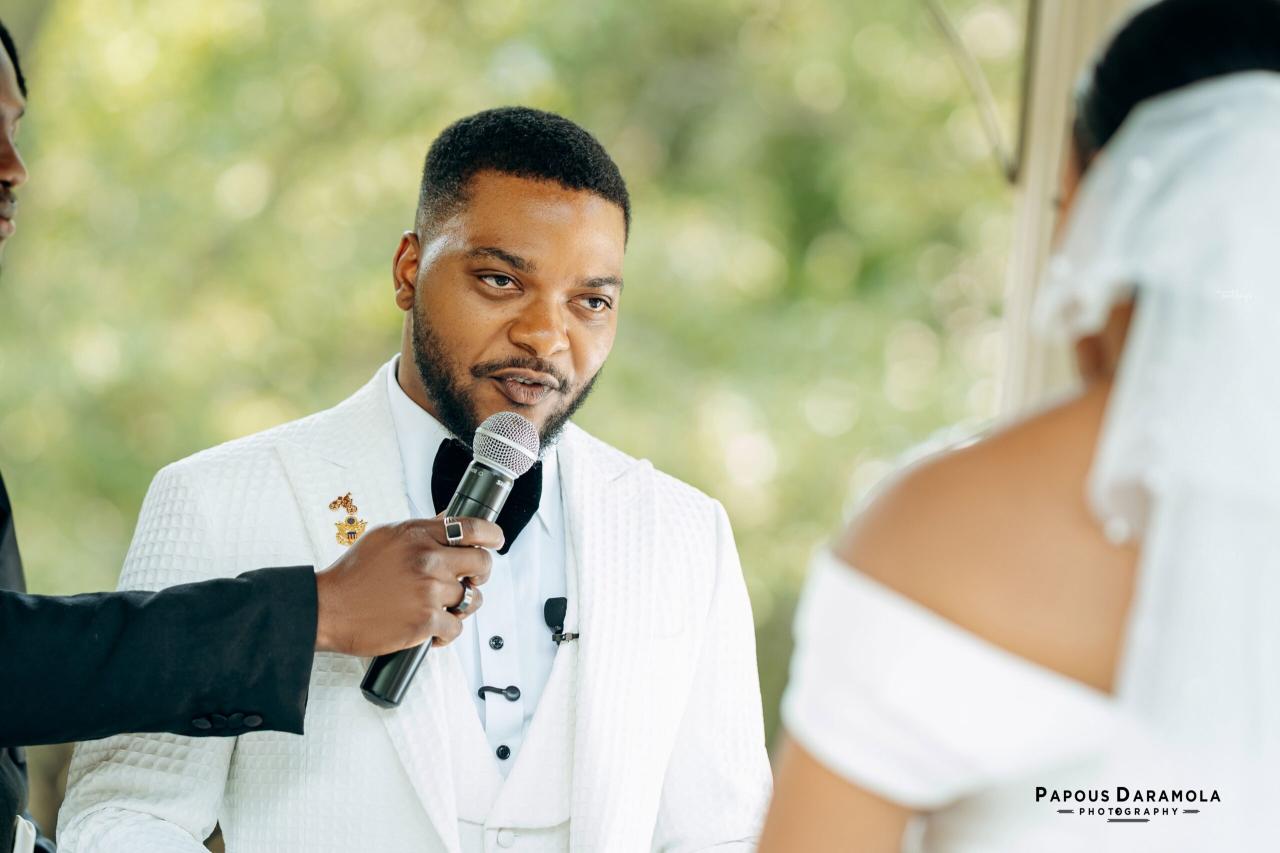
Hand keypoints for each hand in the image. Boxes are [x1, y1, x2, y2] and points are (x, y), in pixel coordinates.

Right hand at [313, 515, 502, 655]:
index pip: (472, 527)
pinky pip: (456, 627)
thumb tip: (449, 520)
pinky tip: (430, 629)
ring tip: (441, 608)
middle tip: (469, 580)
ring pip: (471, 599)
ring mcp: (429, 591)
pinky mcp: (426, 621)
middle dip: (480, 574)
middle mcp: (427, 560)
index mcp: (418, 535)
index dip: (492, 535)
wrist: (329, 609)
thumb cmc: (353, 576)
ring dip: (460, 606)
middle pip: (481, 564)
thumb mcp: (385, 538)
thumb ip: (420, 530)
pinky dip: (445, 632)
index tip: (496, 542)